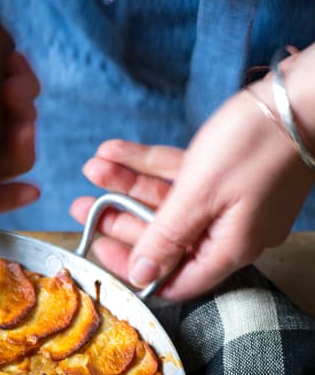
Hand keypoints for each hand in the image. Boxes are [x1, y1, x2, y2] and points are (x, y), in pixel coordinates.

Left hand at [70, 51, 314, 300]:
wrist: (303, 96)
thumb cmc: (255, 147)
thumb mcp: (199, 197)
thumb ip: (165, 239)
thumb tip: (141, 276)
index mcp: (227, 248)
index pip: (172, 278)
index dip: (132, 267)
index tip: (97, 247)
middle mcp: (227, 231)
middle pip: (162, 236)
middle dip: (118, 218)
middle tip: (81, 206)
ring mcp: (226, 201)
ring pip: (165, 201)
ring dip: (126, 185)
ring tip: (92, 168)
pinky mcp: (225, 174)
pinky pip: (178, 175)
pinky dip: (148, 164)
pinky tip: (115, 150)